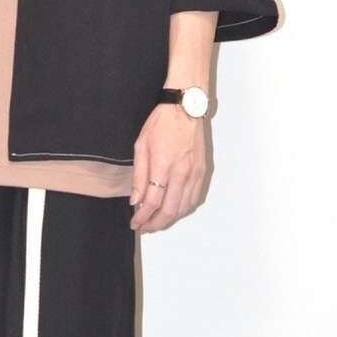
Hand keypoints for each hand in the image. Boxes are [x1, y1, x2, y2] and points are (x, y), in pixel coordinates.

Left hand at [129, 102, 207, 232]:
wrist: (186, 109)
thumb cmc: (161, 124)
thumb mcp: (141, 147)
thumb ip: (139, 177)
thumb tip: (136, 201)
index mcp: (163, 166)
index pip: (152, 202)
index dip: (142, 217)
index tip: (135, 223)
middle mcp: (182, 173)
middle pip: (169, 210)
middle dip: (155, 224)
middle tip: (144, 228)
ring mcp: (194, 174)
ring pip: (183, 208)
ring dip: (169, 219)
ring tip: (156, 221)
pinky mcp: (202, 173)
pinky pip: (193, 199)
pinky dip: (182, 209)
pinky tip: (172, 210)